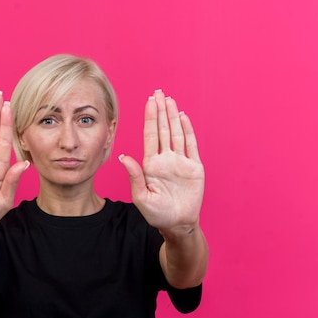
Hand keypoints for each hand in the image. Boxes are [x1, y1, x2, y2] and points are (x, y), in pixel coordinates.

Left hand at [119, 90, 204, 235]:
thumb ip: (135, 176)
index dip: (150, 118)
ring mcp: (180, 162)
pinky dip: (188, 130)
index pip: (150, 136)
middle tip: (158, 92)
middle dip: (160, 111)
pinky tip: (182, 117)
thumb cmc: (157, 214)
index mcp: (151, 165)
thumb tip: (123, 157)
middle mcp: (165, 159)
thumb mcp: (142, 197)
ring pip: (176, 133)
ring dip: (173, 116)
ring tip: (169, 100)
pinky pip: (191, 145)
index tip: (149, 102)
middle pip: (163, 130)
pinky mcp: (194, 168)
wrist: (177, 224)